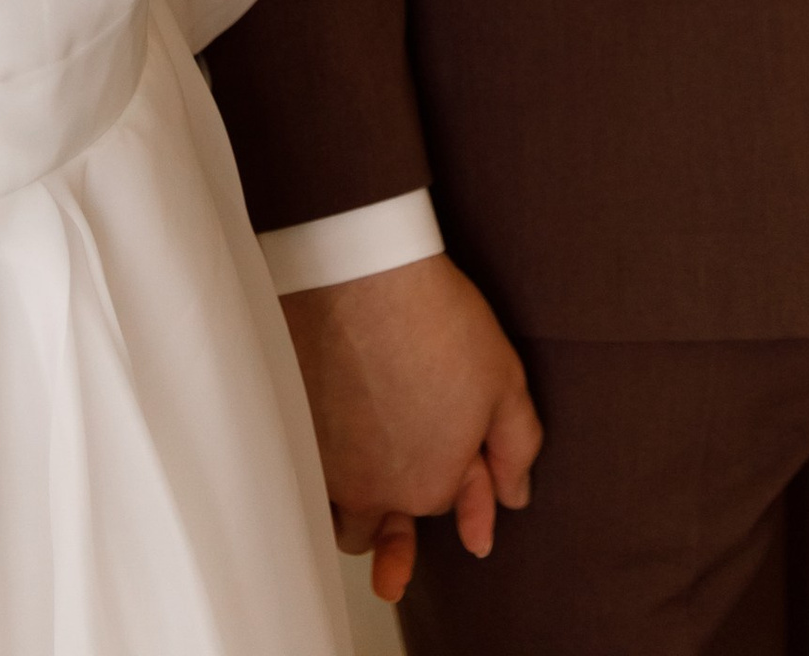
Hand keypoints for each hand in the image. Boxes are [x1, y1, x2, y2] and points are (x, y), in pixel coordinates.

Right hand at [277, 254, 540, 606]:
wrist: (358, 276)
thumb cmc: (434, 321)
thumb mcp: (504, 383)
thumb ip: (516, 450)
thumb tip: (515, 495)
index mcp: (431, 486)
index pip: (447, 508)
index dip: (461, 485)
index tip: (466, 463)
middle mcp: (374, 491)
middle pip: (384, 531)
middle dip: (397, 527)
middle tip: (400, 513)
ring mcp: (327, 468)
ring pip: (339, 519)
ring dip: (352, 518)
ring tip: (360, 497)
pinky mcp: (291, 438)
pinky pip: (305, 485)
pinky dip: (318, 484)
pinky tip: (326, 464)